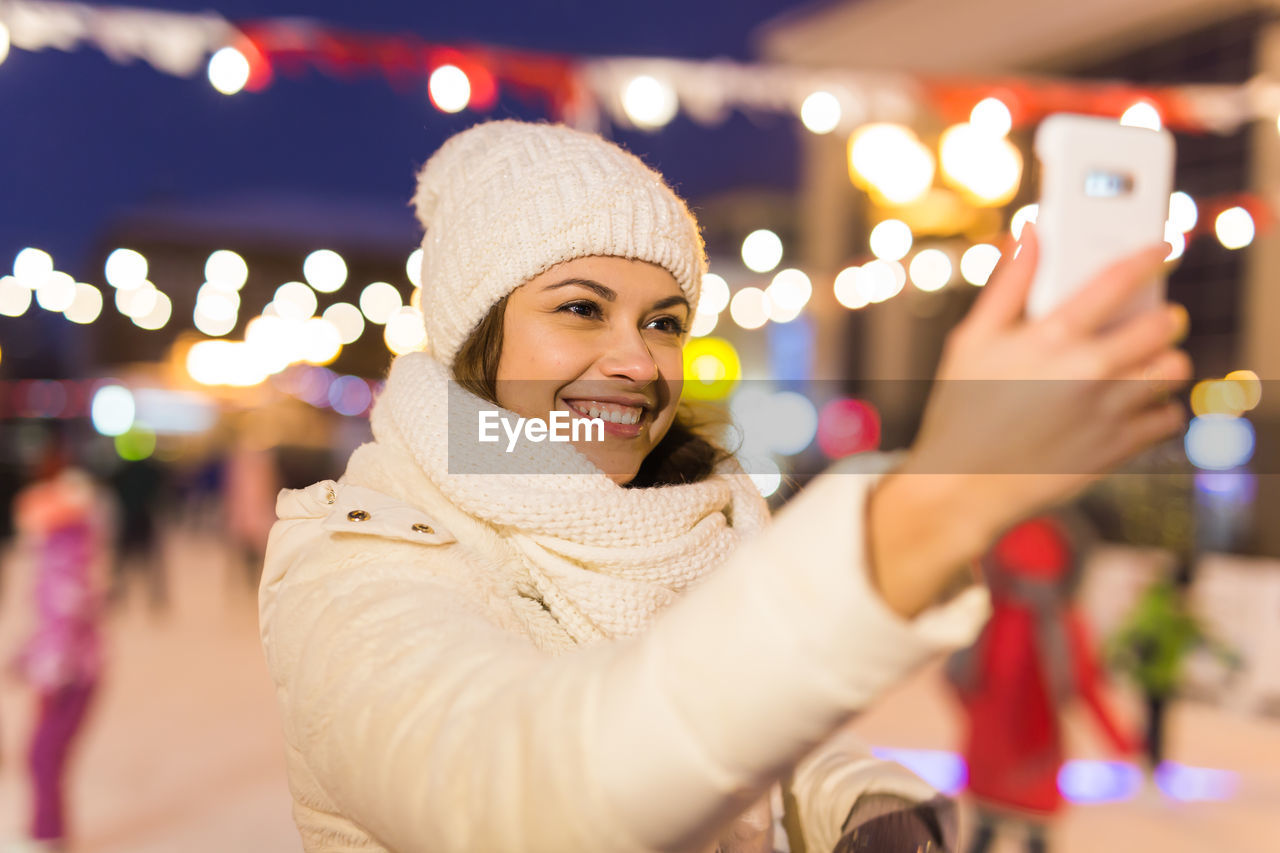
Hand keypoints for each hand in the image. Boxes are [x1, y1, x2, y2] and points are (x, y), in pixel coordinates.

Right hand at [867, 225, 1190, 615]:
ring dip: (1163, 362)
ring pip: (1174, 370)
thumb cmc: (962, 409)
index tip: (1164, 250)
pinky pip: (1169, 416)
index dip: (1151, 256)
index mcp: (1051, 337)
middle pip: (1165, 325)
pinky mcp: (1118, 448)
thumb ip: (1008, 283)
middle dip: (1163, 317)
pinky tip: (1130, 406)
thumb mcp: (971, 340)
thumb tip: (1029, 231)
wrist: (963, 485)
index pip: (1119, 279)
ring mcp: (1108, 412)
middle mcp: (1088, 371)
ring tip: (1139, 365)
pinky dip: (1157, 409)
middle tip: (1149, 321)